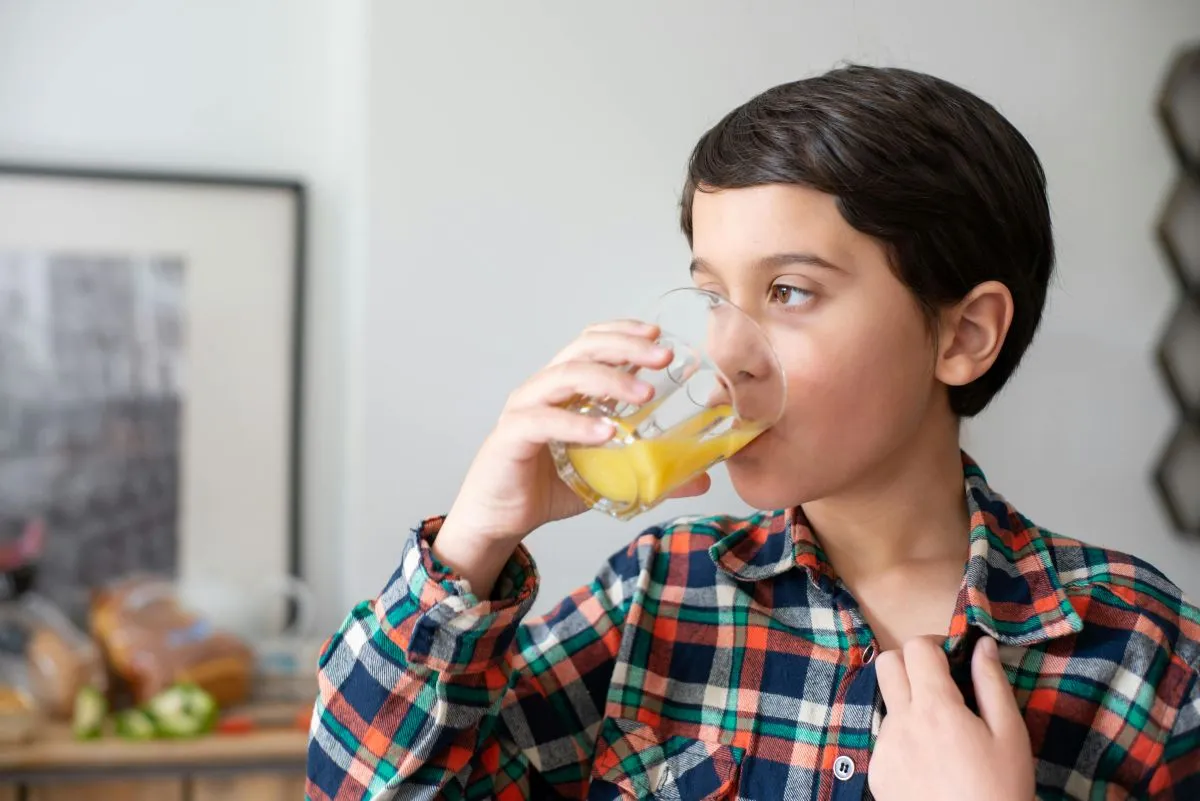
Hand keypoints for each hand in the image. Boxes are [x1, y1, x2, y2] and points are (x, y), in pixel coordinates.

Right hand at [434, 320, 712, 594]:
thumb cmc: (547, 488)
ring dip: (608, 379)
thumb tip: (700, 479)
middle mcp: (542, 390)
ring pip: (564, 377)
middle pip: (582, 350)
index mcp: (564, 389)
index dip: (624, 332)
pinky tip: (606, 432)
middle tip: (664, 356)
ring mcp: (524, 409)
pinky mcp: (511, 437)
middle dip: (626, 346)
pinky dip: (576, 424)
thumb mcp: (609, 478)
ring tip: (644, 392)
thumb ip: (650, 472)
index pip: (591, 343)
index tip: (659, 335)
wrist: (500, 520)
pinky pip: (544, 421)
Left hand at [869, 636, 1033, 800]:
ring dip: (908, 704)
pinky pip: (885, 738)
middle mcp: (901, 722)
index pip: (915, 648)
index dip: (934, 645)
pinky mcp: (877, 771)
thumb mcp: (1010, 736)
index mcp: (935, 708)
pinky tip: (930, 762)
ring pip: (887, 703)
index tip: (951, 659)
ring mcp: (884, 748)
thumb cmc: (1000, 790)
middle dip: (910, 664)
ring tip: (941, 733)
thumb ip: (992, 684)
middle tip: (938, 684)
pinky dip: (904, 738)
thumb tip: (983, 644)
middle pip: (887, 664)